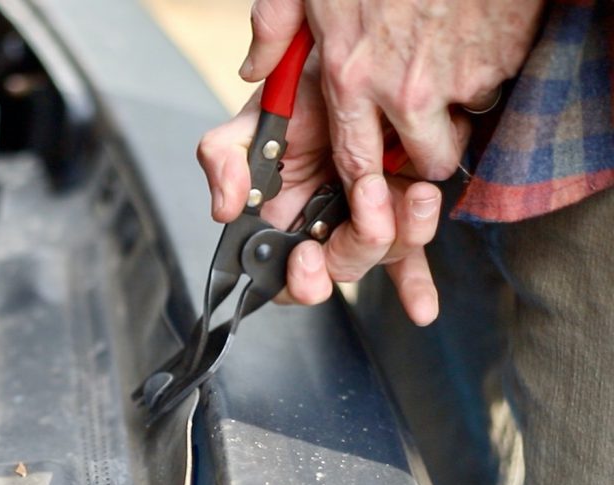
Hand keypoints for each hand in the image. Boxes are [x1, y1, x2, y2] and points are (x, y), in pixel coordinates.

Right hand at [199, 67, 446, 324]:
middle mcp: (317, 228)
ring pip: (380, 257)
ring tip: (416, 191)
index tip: (305, 255)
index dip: (293, 278)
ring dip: (401, 234)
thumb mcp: (252, 121)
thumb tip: (224, 209)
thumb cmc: (298, 94)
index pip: (275, 272)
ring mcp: (360, 223)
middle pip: (334, 271)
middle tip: (369, 202)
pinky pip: (409, 261)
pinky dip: (415, 287)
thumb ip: (224, 159)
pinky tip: (422, 309)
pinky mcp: (399, 214)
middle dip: (353, 247)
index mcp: (275, 218)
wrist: (354, 63)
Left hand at [241, 0, 541, 182]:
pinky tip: (469, 37)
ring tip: (445, 68)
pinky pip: (494, 85)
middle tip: (426, 126)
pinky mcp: (499, 60)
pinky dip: (486, 69)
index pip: (357, 165)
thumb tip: (254, 69)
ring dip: (459, 109)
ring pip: (464, 125)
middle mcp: (402, 91)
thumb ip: (274, 30)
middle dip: (428, 153)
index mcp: (349, 78)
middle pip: (428, 161)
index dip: (370, 185)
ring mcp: (455, 79)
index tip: (378, 186)